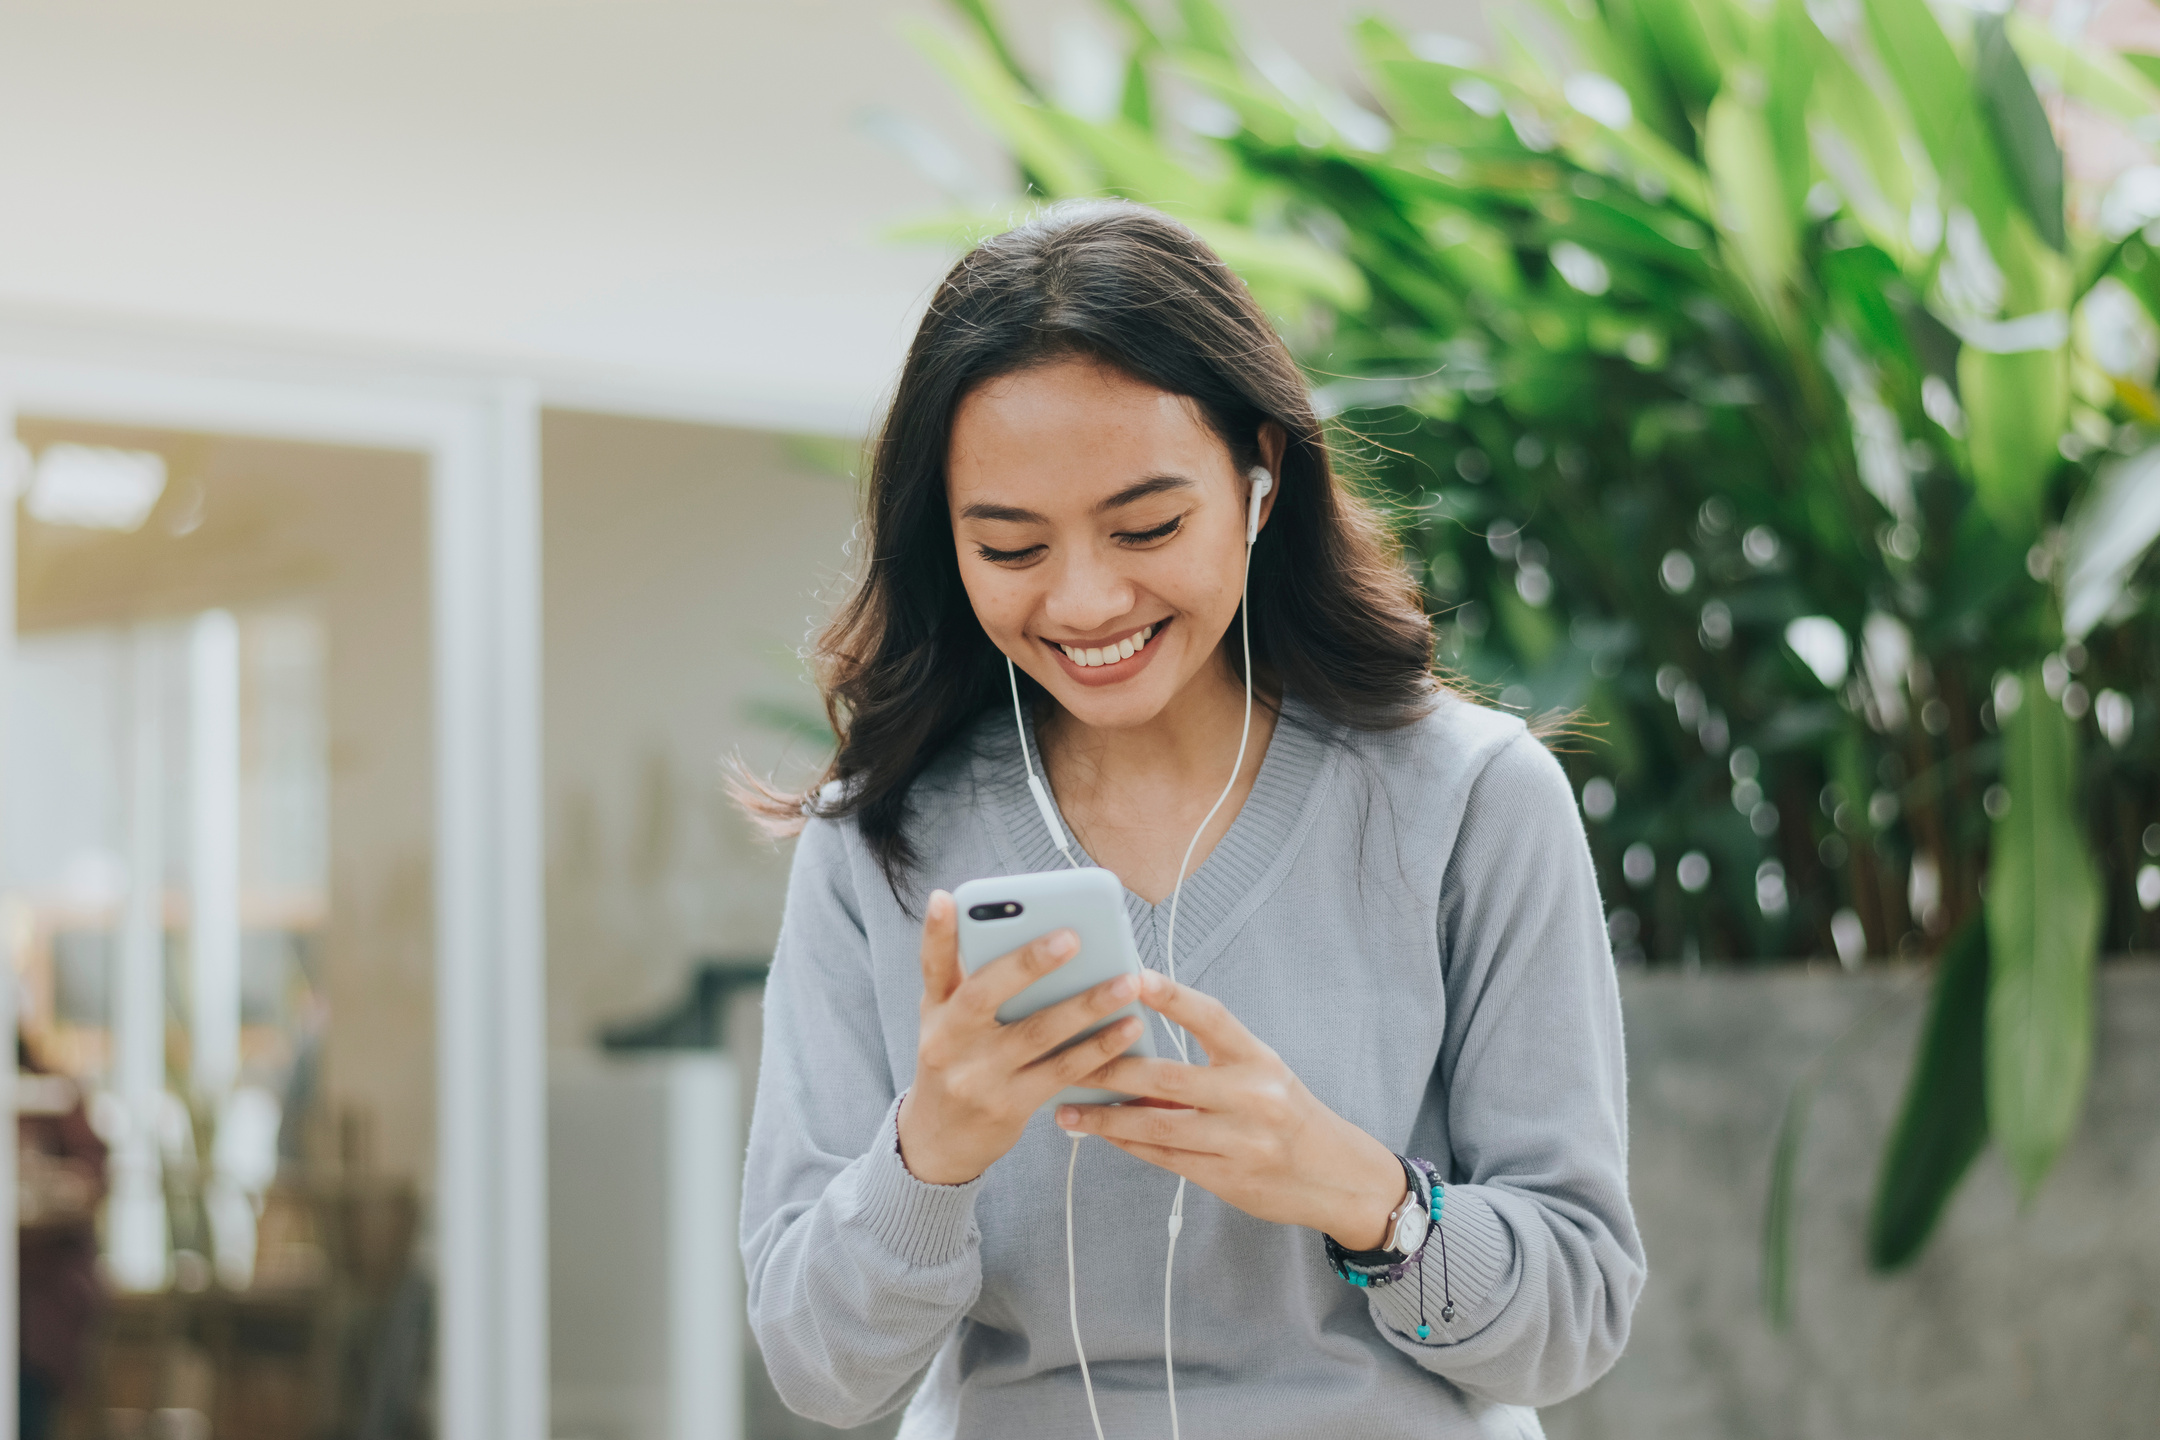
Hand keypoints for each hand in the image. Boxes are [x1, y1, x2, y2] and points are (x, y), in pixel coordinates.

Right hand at [895, 890, 1149, 1185]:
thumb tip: (1025, 933)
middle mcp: (947, 1042)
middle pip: (984, 996)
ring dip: (1086, 1006)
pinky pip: (1061, 1072)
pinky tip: (1129, 1028)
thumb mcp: (947, 1021)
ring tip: (1127, 981)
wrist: (937, 1142)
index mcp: (934, 1011)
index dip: (935, 933)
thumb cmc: (957, 1062)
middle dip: (1028, 964)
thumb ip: (974, 981)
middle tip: (1073, 936)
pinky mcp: (1008, 1106)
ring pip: (1036, 1034)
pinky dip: (1098, 1049)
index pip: (931, 966)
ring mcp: (977, 1077)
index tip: (945, 898)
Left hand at [1054, 970, 1405, 1247]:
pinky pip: (1164, 1158)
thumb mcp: (1261, 1076)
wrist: (1337, 1178)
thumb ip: (1209, 1063)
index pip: (1212, 1018)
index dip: (1172, 996)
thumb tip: (1135, 1046)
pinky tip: (1099, 1133)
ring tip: (1066, 1107)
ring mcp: (1240, 1142)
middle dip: (1111, 1068)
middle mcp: (1253, 1098)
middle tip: (1066, 1056)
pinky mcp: (1227, 1179)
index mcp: (1259, 1061)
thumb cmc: (1288, 1115)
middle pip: (1168, 1078)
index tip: (1132, 976)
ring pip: (1157, 1126)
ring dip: (1105, 1116)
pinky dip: (1126, 1143)